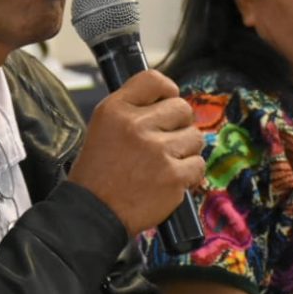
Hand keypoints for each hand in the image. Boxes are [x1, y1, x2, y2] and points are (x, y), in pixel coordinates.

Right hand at [69, 70, 204, 236]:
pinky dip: (189, 174)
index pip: (154, 80)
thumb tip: (170, 98)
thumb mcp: (103, 127)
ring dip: (185, 150)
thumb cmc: (99, 172)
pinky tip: (170, 179)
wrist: (94, 213)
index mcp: (115, 110)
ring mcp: (157, 151)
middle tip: (165, 141)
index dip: (167, 90)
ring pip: (195, 137)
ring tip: (164, 163)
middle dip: (179, 124)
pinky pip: (198, 164)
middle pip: (182, 108)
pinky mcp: (173, 176)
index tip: (167, 101)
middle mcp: (136, 126)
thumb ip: (133, 109)